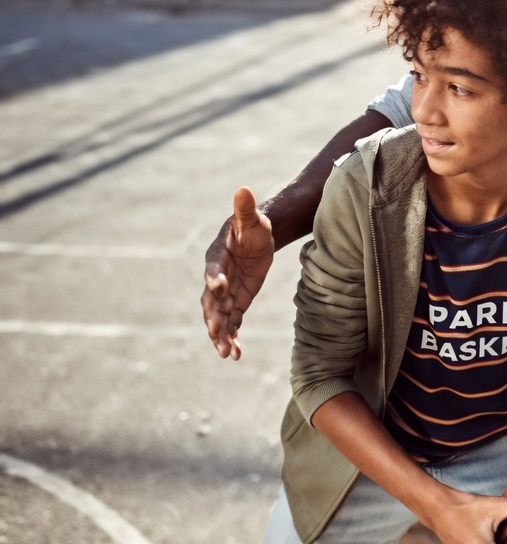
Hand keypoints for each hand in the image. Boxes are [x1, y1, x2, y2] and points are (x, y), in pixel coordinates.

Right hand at [200, 187, 273, 359]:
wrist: (257, 239)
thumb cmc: (252, 225)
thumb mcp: (252, 218)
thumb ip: (246, 208)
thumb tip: (244, 189)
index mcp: (216, 257)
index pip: (213, 269)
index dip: (214, 278)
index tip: (218, 287)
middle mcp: (216, 278)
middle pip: (210, 301)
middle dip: (213, 317)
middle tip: (216, 332)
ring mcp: (225, 293)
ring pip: (219, 317)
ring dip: (221, 335)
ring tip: (225, 353)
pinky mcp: (235, 302)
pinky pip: (232, 322)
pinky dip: (232, 337)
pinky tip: (235, 354)